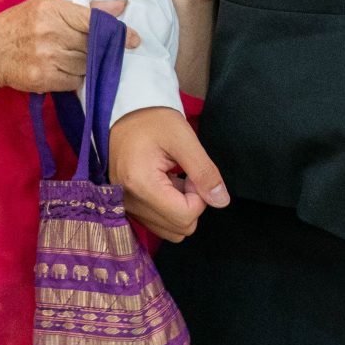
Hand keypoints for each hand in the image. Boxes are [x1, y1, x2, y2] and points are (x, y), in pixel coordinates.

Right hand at [0, 0, 138, 94]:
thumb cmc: (19, 25)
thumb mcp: (47, 7)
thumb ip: (85, 8)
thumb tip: (121, 7)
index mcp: (51, 9)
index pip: (93, 21)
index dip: (117, 31)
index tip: (134, 39)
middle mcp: (49, 32)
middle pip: (92, 44)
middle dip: (102, 49)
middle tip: (107, 51)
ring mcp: (45, 57)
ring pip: (86, 64)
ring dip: (88, 64)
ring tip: (76, 58)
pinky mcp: (42, 78)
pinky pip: (75, 80)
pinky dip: (75, 77)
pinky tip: (65, 69)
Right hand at [110, 106, 228, 241]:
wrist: (123, 114)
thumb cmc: (154, 121)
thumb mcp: (184, 138)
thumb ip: (204, 171)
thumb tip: (221, 201)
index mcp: (142, 185)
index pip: (185, 216)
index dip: (200, 197)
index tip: (193, 174)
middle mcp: (129, 203)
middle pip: (179, 229)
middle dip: (191, 204)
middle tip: (185, 176)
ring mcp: (126, 207)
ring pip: (170, 231)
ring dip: (180, 208)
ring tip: (174, 179)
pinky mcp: (127, 206)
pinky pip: (157, 223)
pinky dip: (168, 209)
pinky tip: (165, 184)